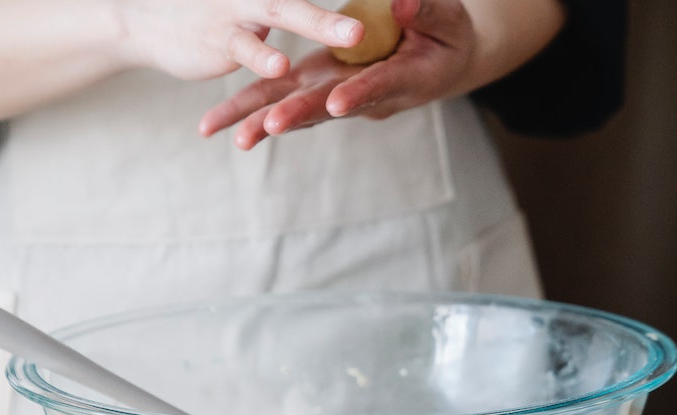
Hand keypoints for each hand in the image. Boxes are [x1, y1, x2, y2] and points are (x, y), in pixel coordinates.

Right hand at [115, 0, 365, 80]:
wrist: (144, 19)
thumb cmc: (212, 5)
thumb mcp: (254, 0)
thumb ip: (288, 4)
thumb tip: (301, 28)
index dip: (336, 6)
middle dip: (335, 6)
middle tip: (368, 19)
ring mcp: (240, 10)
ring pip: (285, 13)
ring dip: (318, 22)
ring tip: (355, 34)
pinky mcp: (222, 39)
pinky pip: (246, 48)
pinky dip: (262, 55)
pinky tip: (281, 64)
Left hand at [199, 0, 479, 148]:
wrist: (441, 61)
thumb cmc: (448, 35)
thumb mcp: (448, 18)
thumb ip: (425, 11)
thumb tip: (400, 5)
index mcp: (405, 79)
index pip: (378, 87)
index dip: (359, 94)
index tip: (339, 103)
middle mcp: (367, 96)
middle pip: (329, 108)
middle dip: (299, 115)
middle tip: (272, 126)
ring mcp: (341, 92)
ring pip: (300, 109)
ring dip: (267, 123)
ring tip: (236, 139)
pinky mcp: (322, 85)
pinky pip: (286, 98)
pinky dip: (257, 111)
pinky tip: (228, 126)